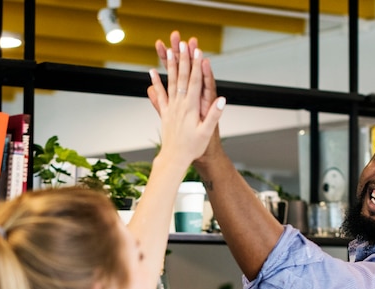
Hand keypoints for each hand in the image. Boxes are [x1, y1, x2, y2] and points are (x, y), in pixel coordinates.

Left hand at [148, 30, 222, 161]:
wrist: (174, 158)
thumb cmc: (192, 148)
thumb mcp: (206, 132)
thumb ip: (213, 115)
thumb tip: (222, 100)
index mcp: (190, 108)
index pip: (194, 82)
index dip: (196, 66)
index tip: (198, 52)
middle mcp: (179, 105)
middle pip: (181, 77)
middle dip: (183, 59)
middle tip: (184, 44)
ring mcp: (170, 108)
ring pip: (170, 82)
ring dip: (169, 65)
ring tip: (168, 50)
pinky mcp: (165, 112)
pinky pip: (159, 95)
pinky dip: (155, 83)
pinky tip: (152, 72)